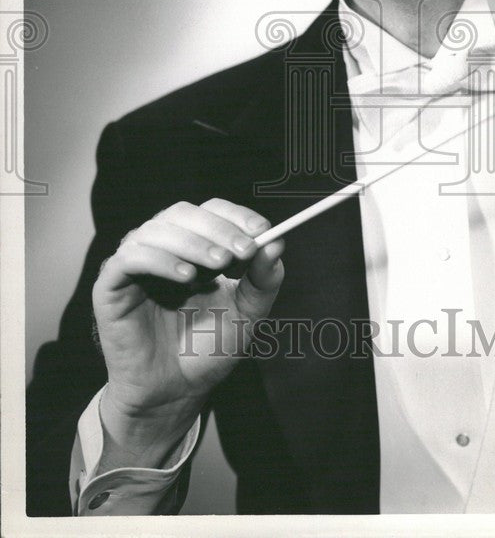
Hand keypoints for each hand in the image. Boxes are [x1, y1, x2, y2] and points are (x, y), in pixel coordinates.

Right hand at [91, 198, 283, 467]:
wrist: (174, 392)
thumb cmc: (207, 349)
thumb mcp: (247, 313)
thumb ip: (263, 280)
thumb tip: (276, 243)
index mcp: (194, 245)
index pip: (213, 211)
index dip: (237, 215)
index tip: (263, 230)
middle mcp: (162, 246)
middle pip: (184, 212)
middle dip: (218, 228)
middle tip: (243, 250)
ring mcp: (135, 262)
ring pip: (157, 229)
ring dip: (193, 242)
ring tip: (218, 265)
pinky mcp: (110, 285)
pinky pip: (130, 258)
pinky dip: (160, 260)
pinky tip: (185, 277)